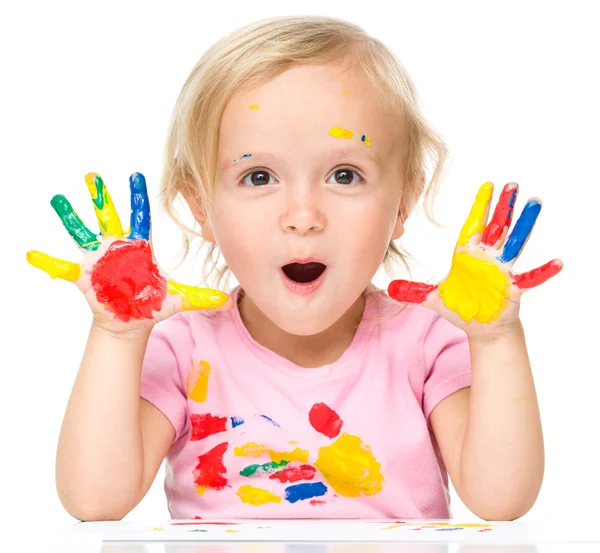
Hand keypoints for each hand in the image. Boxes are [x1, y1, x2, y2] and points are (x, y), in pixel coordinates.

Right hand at [27, 172, 228, 331]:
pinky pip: (62, 268)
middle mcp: (117, 247)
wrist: (131, 322)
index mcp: (139, 246)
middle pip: (108, 216)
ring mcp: (98, 259)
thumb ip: (201, 298)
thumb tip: (229, 301)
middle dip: (101, 197)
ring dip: (70, 216)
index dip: (138, 197)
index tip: (136, 175)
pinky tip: (31, 253)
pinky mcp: (84, 277)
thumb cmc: (152, 304)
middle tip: (93, 175)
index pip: (140, 217)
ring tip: (58, 198)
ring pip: (82, 232)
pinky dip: (47, 262)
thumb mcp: (177, 300)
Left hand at [388, 182, 562, 335]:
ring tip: (535, 204)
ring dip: (524, 225)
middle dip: (503, 207)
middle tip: (512, 185)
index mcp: (468, 255)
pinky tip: (558, 262)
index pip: (474, 226)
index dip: (481, 206)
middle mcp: (487, 258)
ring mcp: (502, 271)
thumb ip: (413, 291)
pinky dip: (543, 271)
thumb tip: (387, 288)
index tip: (487, 185)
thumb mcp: (433, 299)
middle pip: (497, 227)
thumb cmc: (461, 308)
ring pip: (515, 243)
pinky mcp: (513, 288)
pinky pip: (531, 278)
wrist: (480, 328)